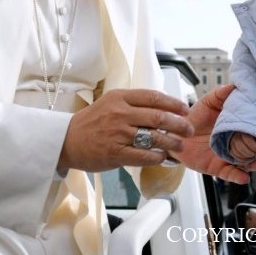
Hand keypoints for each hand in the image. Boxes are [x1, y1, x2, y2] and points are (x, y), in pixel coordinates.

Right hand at [59, 89, 193, 170]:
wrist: (66, 140)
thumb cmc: (91, 122)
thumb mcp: (110, 103)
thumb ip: (133, 103)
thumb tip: (162, 108)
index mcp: (120, 97)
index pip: (153, 97)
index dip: (173, 103)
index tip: (185, 109)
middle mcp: (120, 113)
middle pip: (158, 117)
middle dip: (179, 124)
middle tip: (189, 129)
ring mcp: (118, 133)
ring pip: (154, 137)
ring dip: (172, 142)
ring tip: (180, 146)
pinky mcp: (115, 153)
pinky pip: (144, 156)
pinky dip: (158, 157)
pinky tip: (163, 157)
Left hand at [172, 85, 255, 183]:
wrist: (176, 133)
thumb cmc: (194, 117)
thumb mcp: (208, 102)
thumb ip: (221, 94)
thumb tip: (235, 85)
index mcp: (236, 126)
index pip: (255, 130)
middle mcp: (235, 143)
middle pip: (254, 149)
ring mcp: (228, 156)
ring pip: (246, 163)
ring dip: (255, 164)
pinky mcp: (217, 167)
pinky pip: (229, 174)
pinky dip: (237, 177)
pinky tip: (244, 177)